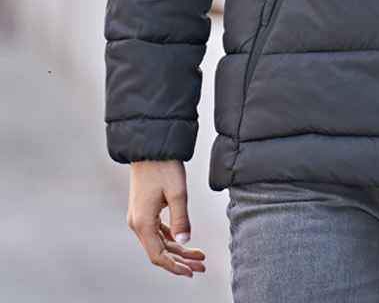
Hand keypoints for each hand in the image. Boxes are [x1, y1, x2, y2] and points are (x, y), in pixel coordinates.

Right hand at [127, 160, 205, 277]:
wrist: (150, 146)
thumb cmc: (163, 166)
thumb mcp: (177, 192)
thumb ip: (181, 219)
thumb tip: (184, 243)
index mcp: (142, 223)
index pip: (158, 255)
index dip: (175, 266)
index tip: (191, 272)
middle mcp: (136, 223)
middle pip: (159, 251)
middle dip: (181, 260)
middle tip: (201, 265)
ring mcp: (138, 216)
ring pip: (159, 242)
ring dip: (177, 250)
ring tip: (198, 256)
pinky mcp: (143, 210)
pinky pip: (157, 231)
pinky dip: (170, 238)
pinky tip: (183, 241)